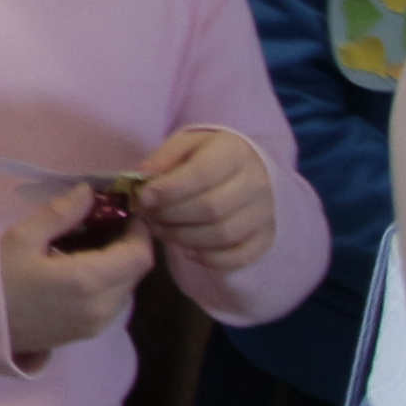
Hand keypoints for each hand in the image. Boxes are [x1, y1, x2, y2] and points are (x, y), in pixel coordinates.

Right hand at [0, 179, 154, 358]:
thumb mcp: (22, 238)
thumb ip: (61, 213)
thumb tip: (90, 192)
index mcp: (88, 280)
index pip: (139, 254)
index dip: (139, 230)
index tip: (123, 211)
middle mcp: (101, 307)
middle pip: (137, 272)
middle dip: (128, 244)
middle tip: (104, 223)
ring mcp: (96, 324)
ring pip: (127, 288)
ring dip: (119, 265)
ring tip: (90, 246)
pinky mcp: (87, 333)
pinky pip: (113, 303)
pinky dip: (109, 283)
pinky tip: (81, 271)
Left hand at [135, 123, 275, 275]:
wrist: (243, 168)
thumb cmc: (206, 156)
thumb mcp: (183, 145)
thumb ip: (161, 160)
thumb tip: (140, 180)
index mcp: (235, 153)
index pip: (201, 174)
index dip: (168, 190)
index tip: (143, 198)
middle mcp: (257, 183)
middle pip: (211, 208)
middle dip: (170, 215)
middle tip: (147, 215)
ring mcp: (265, 212)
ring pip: (222, 235)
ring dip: (183, 238)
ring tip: (160, 229)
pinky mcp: (266, 236)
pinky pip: (240, 256)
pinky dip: (210, 259)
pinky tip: (187, 251)